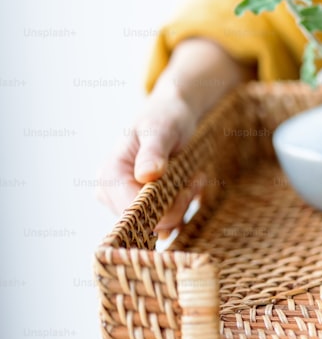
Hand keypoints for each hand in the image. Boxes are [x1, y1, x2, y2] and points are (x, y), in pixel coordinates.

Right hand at [97, 38, 251, 231]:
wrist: (172, 115)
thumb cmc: (165, 118)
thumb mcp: (161, 130)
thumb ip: (153, 152)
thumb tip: (145, 175)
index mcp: (110, 174)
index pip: (132, 210)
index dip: (164, 208)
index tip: (188, 190)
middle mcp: (111, 191)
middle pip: (146, 221)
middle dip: (177, 206)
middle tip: (194, 182)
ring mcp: (123, 200)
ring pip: (158, 223)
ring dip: (182, 205)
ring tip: (193, 180)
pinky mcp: (139, 205)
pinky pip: (164, 219)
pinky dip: (181, 206)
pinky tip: (190, 186)